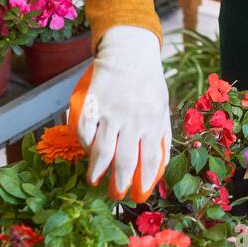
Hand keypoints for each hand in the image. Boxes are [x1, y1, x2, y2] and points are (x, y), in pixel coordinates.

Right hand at [68, 25, 170, 202]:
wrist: (129, 52)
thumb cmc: (148, 82)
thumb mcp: (162, 106)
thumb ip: (162, 133)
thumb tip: (160, 164)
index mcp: (153, 120)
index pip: (150, 158)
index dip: (145, 180)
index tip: (139, 194)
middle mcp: (133, 119)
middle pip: (125, 160)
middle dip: (120, 182)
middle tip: (116, 194)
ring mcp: (111, 112)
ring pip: (102, 150)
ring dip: (97, 170)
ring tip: (95, 180)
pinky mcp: (93, 104)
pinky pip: (85, 131)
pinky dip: (84, 145)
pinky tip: (86, 152)